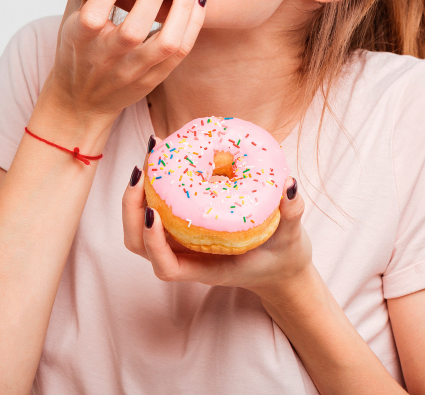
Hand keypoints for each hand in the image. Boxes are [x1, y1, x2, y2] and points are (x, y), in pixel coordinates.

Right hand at [40, 0, 206, 122]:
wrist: (81, 103)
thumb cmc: (76, 51)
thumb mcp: (71, 16)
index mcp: (81, 38)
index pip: (95, 11)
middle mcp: (107, 57)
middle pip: (134, 30)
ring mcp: (133, 71)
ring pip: (166, 43)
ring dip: (184, 10)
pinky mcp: (154, 78)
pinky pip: (181, 52)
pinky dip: (194, 24)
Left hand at [122, 165, 311, 297]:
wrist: (280, 267)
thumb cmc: (283, 258)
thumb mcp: (292, 238)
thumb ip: (293, 214)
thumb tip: (288, 184)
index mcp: (207, 269)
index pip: (167, 267)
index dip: (152, 243)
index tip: (152, 213)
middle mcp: (188, 257)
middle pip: (140, 243)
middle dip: (131, 209)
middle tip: (143, 171)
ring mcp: (182, 241)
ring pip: (142, 225)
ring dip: (137, 194)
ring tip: (151, 155)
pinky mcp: (185, 225)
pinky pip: (159, 207)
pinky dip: (155, 184)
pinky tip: (168, 155)